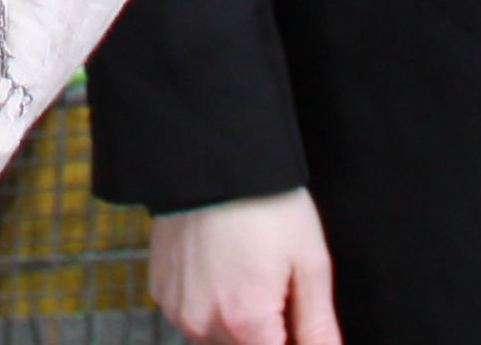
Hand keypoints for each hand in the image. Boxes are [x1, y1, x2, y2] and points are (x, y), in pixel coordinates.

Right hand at [149, 186, 341, 344]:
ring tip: (249, 268)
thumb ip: (319, 328)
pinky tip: (223, 264)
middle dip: (267, 330)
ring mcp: (177, 307)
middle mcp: (203, 324)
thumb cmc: (267, 203)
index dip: (293, 338)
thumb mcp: (309, 263)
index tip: (296, 314)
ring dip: (238, 319)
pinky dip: (210, 301)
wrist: (211, 155)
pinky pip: (192, 314)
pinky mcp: (161, 289)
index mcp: (245, 322)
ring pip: (218, 336)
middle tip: (278, 284)